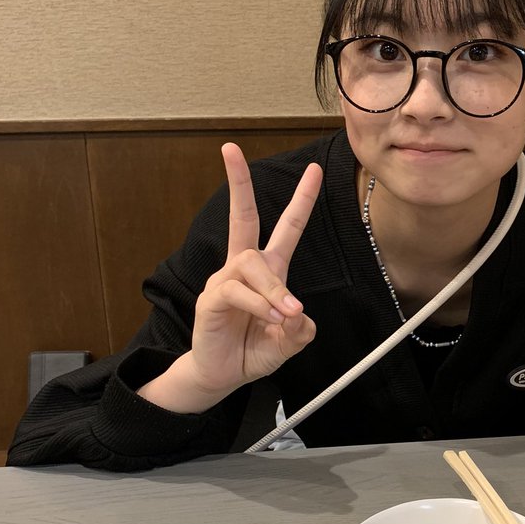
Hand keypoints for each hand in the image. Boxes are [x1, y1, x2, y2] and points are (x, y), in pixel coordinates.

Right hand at [139, 143, 321, 412]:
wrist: (223, 375)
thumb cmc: (254, 351)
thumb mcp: (289, 341)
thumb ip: (300, 330)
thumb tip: (298, 316)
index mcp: (269, 271)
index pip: (286, 228)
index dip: (301, 200)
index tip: (313, 170)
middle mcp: (245, 268)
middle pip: (243, 217)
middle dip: (237, 183)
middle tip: (230, 149)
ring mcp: (225, 280)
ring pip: (251, 264)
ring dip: (273, 288)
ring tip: (285, 314)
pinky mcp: (211, 299)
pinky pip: (236, 291)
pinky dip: (258, 304)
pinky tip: (269, 316)